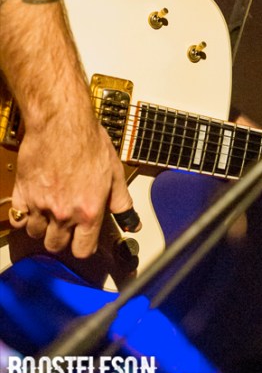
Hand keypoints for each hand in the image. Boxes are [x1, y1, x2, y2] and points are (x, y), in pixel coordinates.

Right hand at [10, 102, 137, 258]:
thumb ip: (121, 201)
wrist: (61, 121)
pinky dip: (24, 216)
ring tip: (52, 210)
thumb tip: (132, 222)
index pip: (83, 250)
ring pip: (37, 234)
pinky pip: (18, 219)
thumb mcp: (114, 171)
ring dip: (44, 226)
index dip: (84, 246)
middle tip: (67, 223)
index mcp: (89, 210)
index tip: (83, 240)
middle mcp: (63, 212)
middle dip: (63, 237)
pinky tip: (33, 206)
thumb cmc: (88, 140)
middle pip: (56, 246)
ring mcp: (40, 205)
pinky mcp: (22, 194)